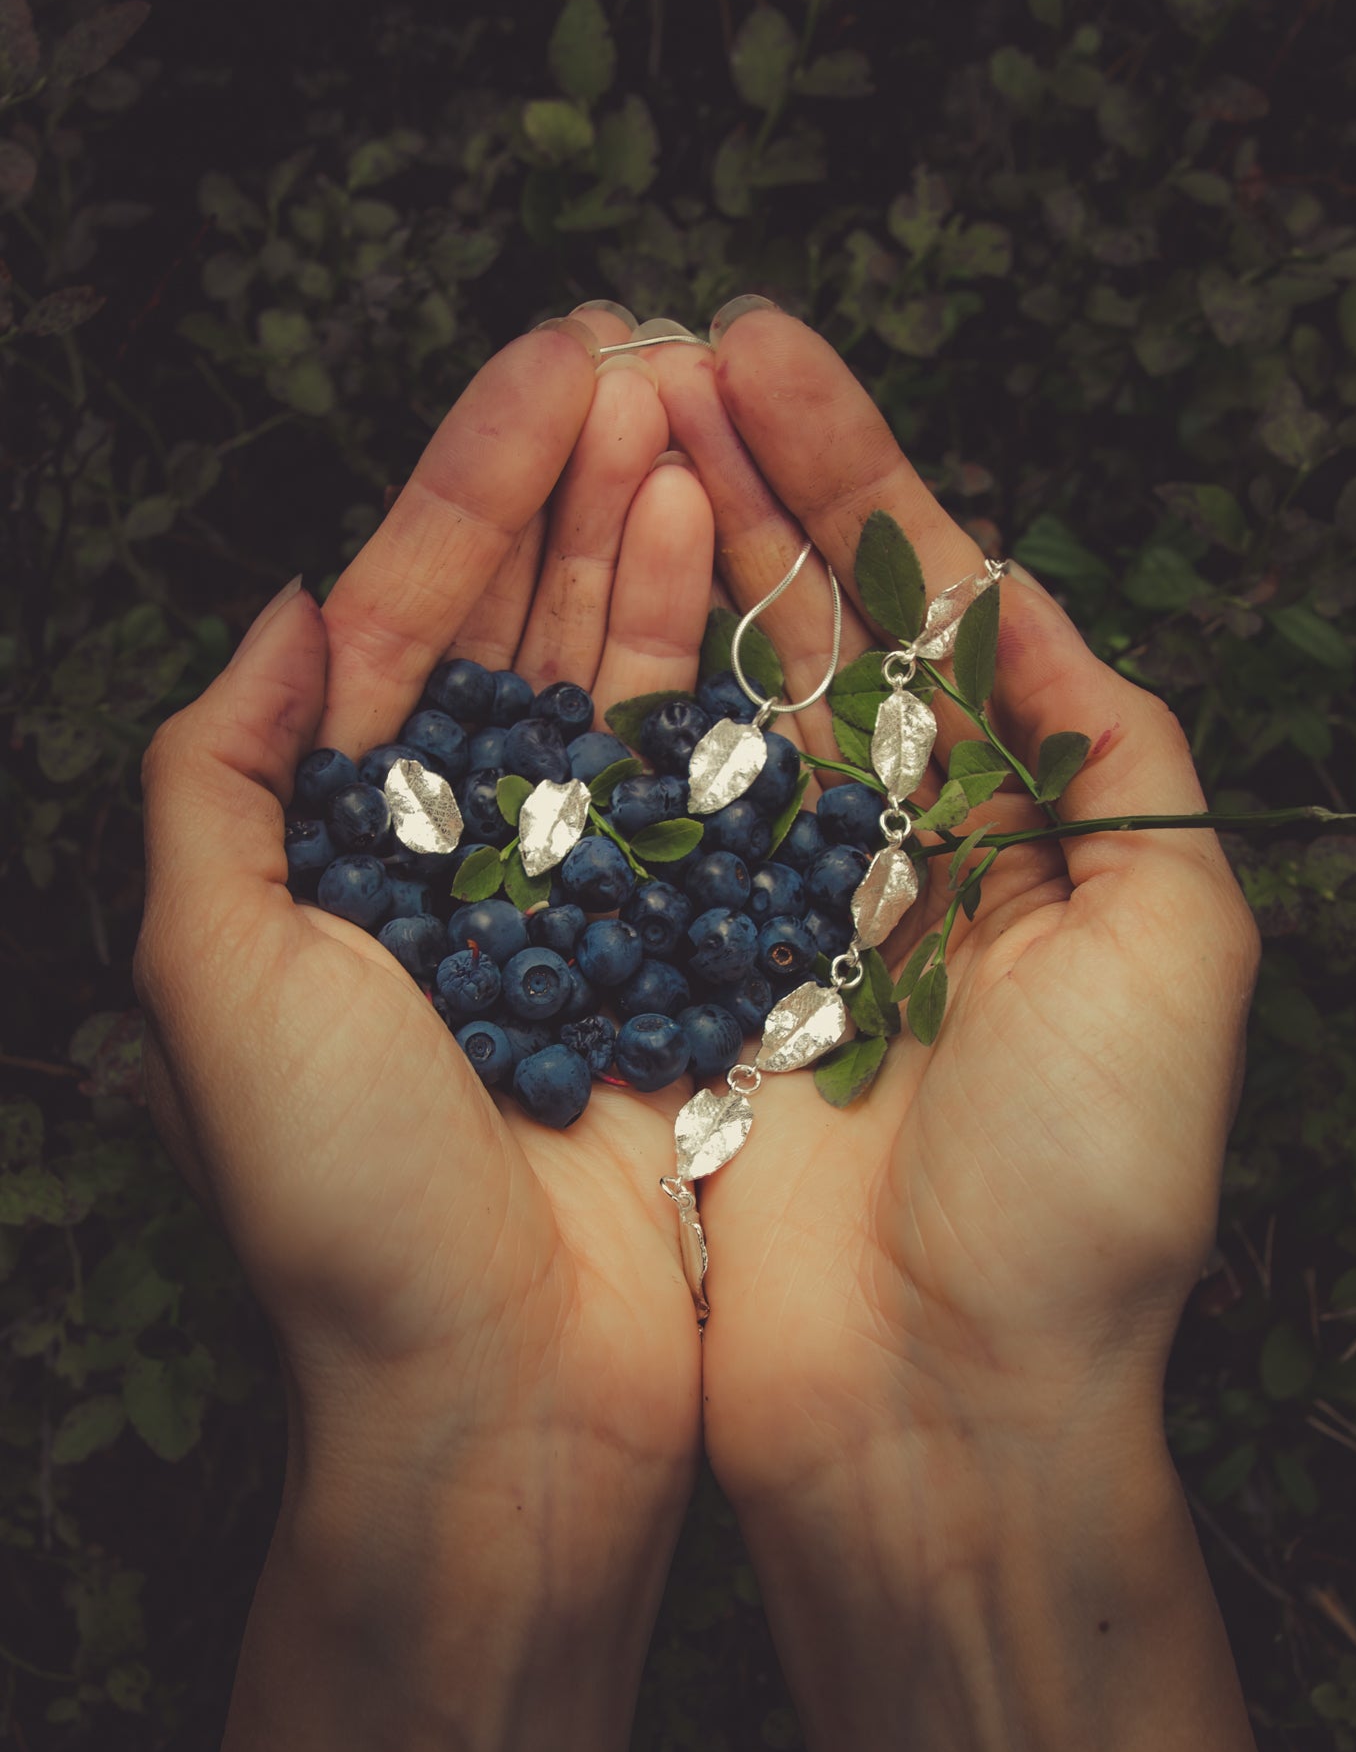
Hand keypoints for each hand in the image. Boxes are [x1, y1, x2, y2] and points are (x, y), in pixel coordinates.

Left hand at [133, 316, 715, 1611]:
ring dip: (652, 551)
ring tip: (702, 420)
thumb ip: (218, 779)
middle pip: (516, 630)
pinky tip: (747, 578)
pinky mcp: (674, 961)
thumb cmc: (346, 1205)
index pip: (402, 618)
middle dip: (573, 484)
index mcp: (329, 848)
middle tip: (648, 351)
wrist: (503, 1400)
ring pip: (615, 689)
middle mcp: (448, 861)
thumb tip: (287, 609)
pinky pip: (699, 794)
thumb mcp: (212, 978)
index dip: (471, 480)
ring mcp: (570, 905)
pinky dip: (722, 685)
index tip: (554, 360)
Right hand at [639, 310, 1261, 1521]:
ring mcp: (781, 918)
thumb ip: (1114, 759)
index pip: (933, 611)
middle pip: (815, 632)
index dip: (856, 473)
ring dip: (663, 563)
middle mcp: (901, 858)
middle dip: (744, 484)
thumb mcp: (1171, 953)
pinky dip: (606, 715)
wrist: (938, 1410)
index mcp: (1023, 833)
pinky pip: (645, 828)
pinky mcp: (687, 988)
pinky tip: (562, 607)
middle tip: (659, 346)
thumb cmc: (1078, 1196)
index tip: (766, 353)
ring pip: (716, 704)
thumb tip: (1023, 604)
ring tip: (602, 422)